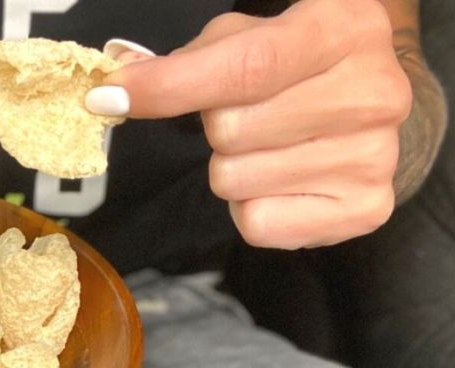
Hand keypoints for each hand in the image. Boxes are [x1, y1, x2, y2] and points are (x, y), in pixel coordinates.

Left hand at [87, 0, 411, 248]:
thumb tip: (117, 83)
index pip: (245, 67)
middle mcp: (371, 93)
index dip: (169, 87)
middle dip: (216, 127)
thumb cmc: (296, 68)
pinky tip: (283, 180)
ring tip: (269, 147)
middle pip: (231, 130)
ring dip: (233, 168)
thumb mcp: (249, 39)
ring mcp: (375, 157)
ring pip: (236, 180)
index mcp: (344, 29)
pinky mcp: (366, 210)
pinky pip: (258, 223)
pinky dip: (253, 207)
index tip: (108, 97)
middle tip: (247, 115)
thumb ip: (185, 60)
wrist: (369, 107)